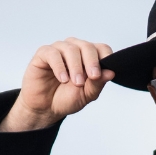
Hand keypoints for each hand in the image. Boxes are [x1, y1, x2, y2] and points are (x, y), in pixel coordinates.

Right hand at [0, 38, 114, 131]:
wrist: (46, 108)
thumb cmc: (66, 98)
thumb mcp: (86, 94)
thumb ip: (98, 83)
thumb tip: (111, 72)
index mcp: (88, 56)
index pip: (102, 48)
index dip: (106, 58)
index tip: (103, 73)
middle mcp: (75, 49)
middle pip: (87, 46)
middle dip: (92, 62)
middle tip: (93, 77)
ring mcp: (59, 50)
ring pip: (71, 48)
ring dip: (76, 66)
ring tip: (76, 82)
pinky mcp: (43, 54)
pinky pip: (53, 53)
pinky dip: (59, 66)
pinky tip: (63, 79)